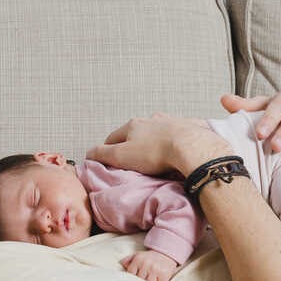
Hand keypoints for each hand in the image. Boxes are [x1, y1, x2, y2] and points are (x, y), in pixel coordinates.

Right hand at [87, 113, 229, 175]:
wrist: (190, 147)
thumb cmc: (156, 152)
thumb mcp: (121, 156)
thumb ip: (102, 154)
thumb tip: (89, 152)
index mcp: (132, 125)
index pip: (113, 137)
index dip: (108, 149)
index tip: (108, 159)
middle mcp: (150, 120)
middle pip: (136, 133)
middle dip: (132, 144)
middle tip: (133, 160)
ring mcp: (170, 122)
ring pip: (157, 131)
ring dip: (154, 140)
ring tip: (155, 156)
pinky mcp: (188, 127)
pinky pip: (178, 133)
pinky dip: (175, 139)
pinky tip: (177, 149)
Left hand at [121, 250, 179, 280]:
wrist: (167, 253)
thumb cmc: (150, 257)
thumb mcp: (138, 255)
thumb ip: (129, 260)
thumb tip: (121, 264)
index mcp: (138, 259)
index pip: (131, 274)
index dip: (132, 279)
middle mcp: (146, 264)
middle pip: (139, 280)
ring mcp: (155, 269)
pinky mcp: (164, 274)